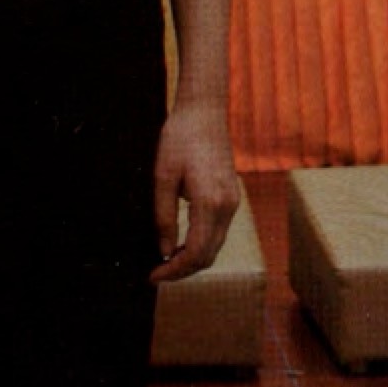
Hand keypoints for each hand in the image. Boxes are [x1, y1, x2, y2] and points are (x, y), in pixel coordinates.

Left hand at [150, 100, 239, 283]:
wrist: (204, 110)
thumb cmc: (180, 137)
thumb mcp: (163, 176)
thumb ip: (164, 217)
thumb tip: (165, 251)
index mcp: (210, 202)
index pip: (196, 254)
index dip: (175, 271)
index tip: (154, 275)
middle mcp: (228, 206)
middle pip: (209, 256)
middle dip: (183, 270)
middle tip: (157, 273)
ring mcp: (233, 201)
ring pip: (215, 245)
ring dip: (193, 258)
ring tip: (166, 260)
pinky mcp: (232, 196)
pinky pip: (218, 230)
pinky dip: (202, 243)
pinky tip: (182, 241)